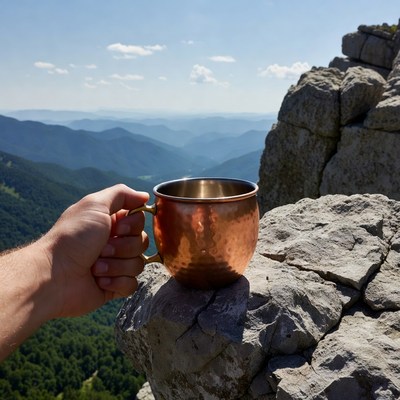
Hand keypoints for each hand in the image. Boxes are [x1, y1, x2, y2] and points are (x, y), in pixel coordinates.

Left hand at [41, 184, 149, 317]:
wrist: (53, 276)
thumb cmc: (72, 237)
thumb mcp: (95, 205)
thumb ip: (121, 194)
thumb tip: (145, 196)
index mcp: (110, 223)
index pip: (140, 221)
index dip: (132, 226)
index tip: (117, 228)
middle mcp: (114, 243)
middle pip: (142, 242)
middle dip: (123, 247)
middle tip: (101, 249)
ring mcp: (114, 265)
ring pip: (138, 264)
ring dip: (116, 265)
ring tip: (95, 267)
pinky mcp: (113, 287)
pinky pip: (132, 285)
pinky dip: (116, 283)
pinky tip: (99, 281)